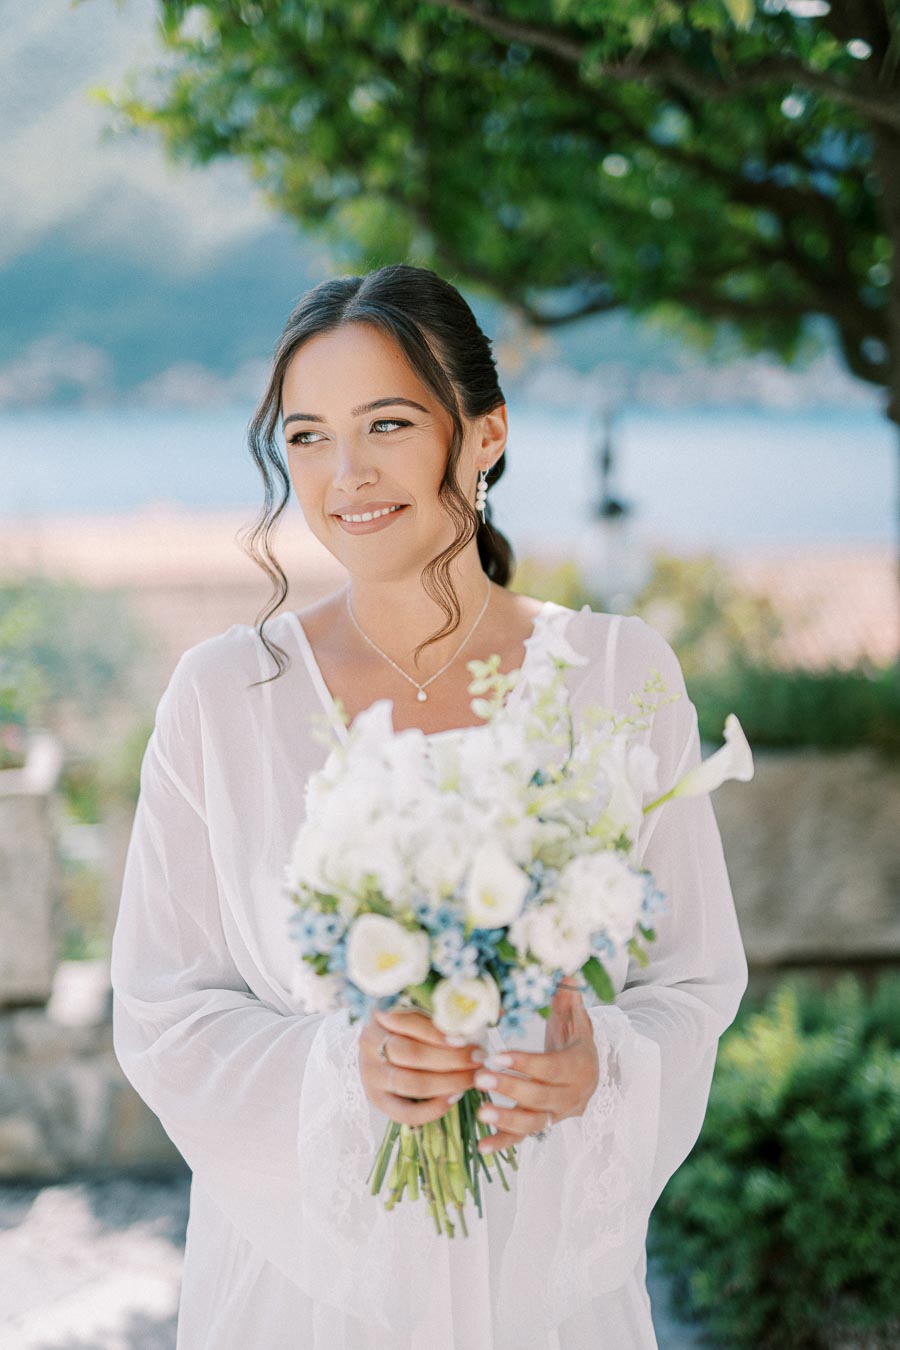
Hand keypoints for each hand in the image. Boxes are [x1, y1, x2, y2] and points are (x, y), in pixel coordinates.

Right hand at [360, 1006, 483, 1126]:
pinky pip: (404, 1113)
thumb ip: (455, 1008)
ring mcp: (370, 1073)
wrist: (386, 1050)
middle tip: (479, 1059)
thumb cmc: (414, 1025)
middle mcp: (369, 1042)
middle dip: (450, 1059)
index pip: (406, 1020)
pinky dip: (432, 1109)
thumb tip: (495, 1009)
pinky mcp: (376, 1100)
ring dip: (446, 1083)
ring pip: (409, 1082)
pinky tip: (454, 1099)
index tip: (467, 1038)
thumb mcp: (427, 1010)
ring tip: (472, 1079)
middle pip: (409, 1053)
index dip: (438, 1031)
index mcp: (380, 1013)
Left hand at [473, 976, 599, 1154]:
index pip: (552, 1068)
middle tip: (480, 1078)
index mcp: (581, 1066)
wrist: (584, 1066)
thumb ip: (568, 996)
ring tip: (481, 1111)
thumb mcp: (574, 1013)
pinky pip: (525, 1137)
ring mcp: (559, 1114)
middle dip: (510, 1089)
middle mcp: (573, 1095)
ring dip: (507, 1119)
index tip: (498, 1055)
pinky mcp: (544, 1124)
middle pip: (542, 1097)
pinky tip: (482, 1146)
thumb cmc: (572, 1035)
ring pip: (535, 1122)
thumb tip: (565, 973)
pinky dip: (504, 1142)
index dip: (526, 1064)